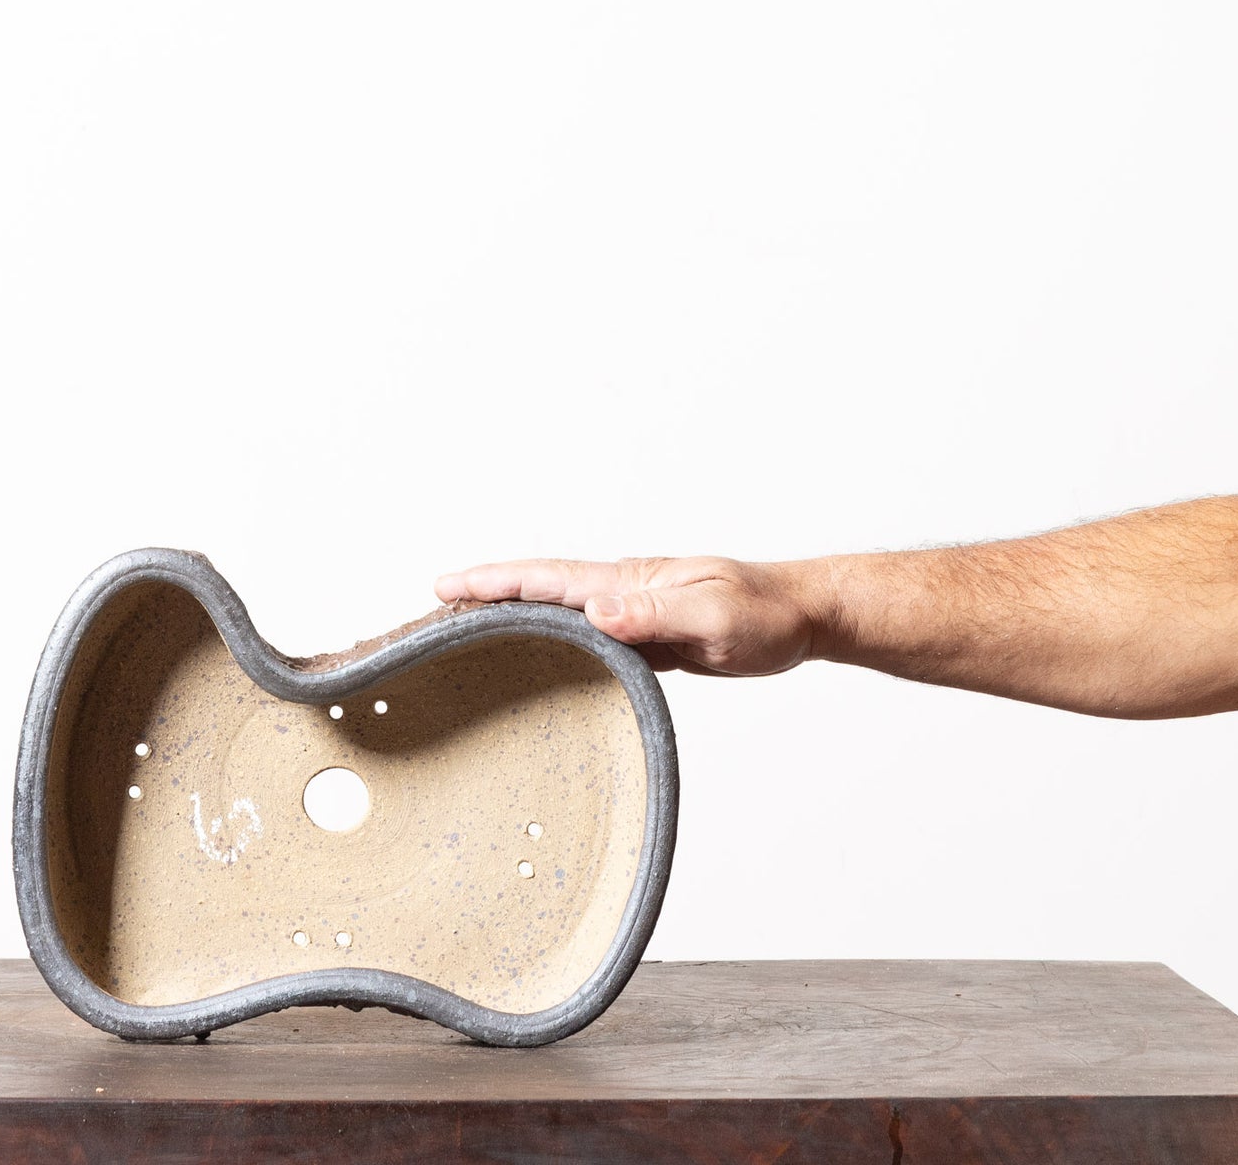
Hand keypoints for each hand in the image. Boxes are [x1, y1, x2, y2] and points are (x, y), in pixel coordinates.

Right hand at [432, 555, 824, 677]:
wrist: (801, 617)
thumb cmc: (764, 613)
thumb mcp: (710, 612)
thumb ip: (654, 612)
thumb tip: (594, 611)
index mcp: (627, 581)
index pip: (547, 578)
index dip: (495, 582)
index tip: (447, 585)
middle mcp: (621, 592)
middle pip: (539, 590)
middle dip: (486, 594)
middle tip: (435, 607)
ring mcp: (632, 614)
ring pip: (559, 614)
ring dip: (514, 617)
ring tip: (469, 631)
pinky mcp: (647, 639)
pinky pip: (587, 639)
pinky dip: (553, 642)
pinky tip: (538, 659)